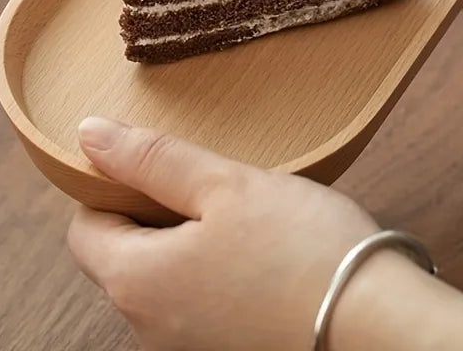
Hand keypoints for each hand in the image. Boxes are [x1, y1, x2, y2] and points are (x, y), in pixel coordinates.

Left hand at [67, 117, 408, 350]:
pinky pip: (195, 303)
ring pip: (162, 279)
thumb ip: (152, 158)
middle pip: (122, 256)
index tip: (158, 167)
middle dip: (154, 214)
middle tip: (211, 186)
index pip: (85, 229)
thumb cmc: (301, 250)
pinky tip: (257, 255)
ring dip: (187, 243)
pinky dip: (212, 273)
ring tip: (240, 218)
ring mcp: (185, 348)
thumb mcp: (224, 185)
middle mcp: (147, 329)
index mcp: (136, 283)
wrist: (377, 325)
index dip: (112, 189)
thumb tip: (89, 133)